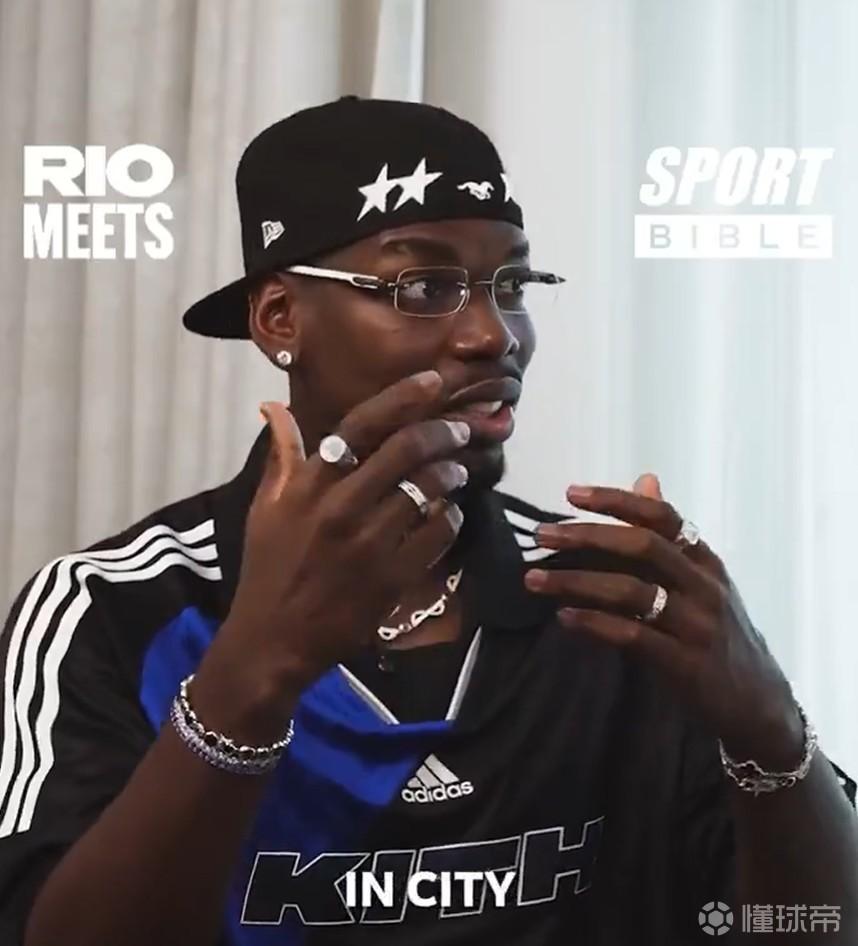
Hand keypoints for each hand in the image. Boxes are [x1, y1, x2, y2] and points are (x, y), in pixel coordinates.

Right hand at [218, 370, 470, 689]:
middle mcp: (340, 507)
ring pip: (427, 489)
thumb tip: (272, 405)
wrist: (274, 640)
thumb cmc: (269, 568)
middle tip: (461, 428)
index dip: (402, 397)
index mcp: (308, 485)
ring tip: (458, 468)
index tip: (433, 379)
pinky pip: (438, 534)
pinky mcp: (392, 578)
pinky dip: (450, 518)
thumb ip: (281, 455)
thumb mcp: (266, 508)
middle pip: (406, 450)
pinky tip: (448, 514)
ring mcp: (368, 544)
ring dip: (451, 472)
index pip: (360, 425)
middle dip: (443, 431)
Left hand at [525, 473, 803, 767]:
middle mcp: (704, 585)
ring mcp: (697, 624)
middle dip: (587, 536)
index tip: (571, 493)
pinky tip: (564, 617)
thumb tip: (645, 479)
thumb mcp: (702, 579)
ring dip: (576, 582)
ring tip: (533, 580)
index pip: (662, 516)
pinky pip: (633, 635)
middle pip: (643, 546)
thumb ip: (669, 535)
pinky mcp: (685, 663)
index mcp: (705, 559)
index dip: (616, 500)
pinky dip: (594, 623)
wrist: (757, 704)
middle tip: (541, 535)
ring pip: (631, 590)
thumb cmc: (717, 633)